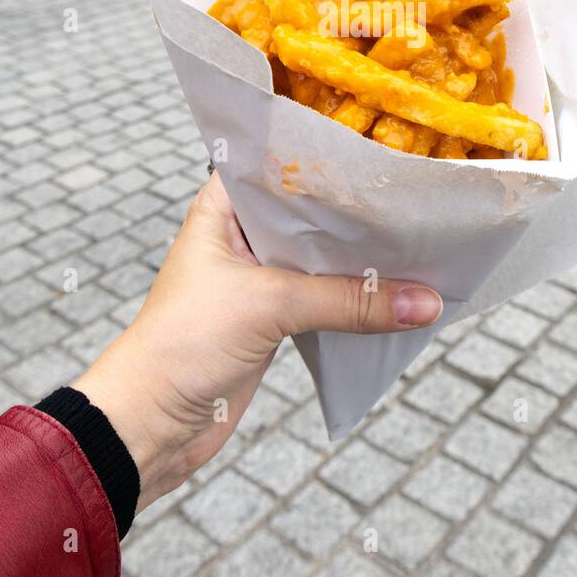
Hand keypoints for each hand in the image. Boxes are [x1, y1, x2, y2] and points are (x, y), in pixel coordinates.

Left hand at [73, 173, 441, 510]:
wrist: (149, 425)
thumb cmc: (184, 343)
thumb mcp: (270, 306)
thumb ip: (350, 300)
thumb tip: (426, 302)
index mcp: (223, 208)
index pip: (283, 164)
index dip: (331, 157)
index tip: (386, 151)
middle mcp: (242, 235)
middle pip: (313, 215)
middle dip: (361, 215)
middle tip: (419, 201)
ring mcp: (259, 279)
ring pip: (324, 261)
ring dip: (365, 263)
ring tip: (423, 244)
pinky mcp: (273, 320)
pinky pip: (328, 301)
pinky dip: (359, 301)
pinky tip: (400, 294)